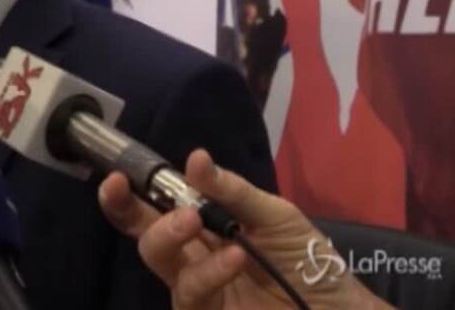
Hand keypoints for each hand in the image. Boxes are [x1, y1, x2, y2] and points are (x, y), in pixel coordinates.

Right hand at [97, 149, 387, 309]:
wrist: (338, 309)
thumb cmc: (306, 259)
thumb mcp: (275, 215)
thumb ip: (232, 192)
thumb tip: (194, 158)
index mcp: (199, 228)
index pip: (151, 210)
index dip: (126, 197)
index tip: (116, 179)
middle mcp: (191, 259)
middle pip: (145, 237)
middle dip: (137, 216)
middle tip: (167, 203)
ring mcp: (199, 291)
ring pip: (162, 264)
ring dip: (172, 237)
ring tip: (197, 221)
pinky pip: (192, 295)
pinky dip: (210, 271)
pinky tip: (234, 257)